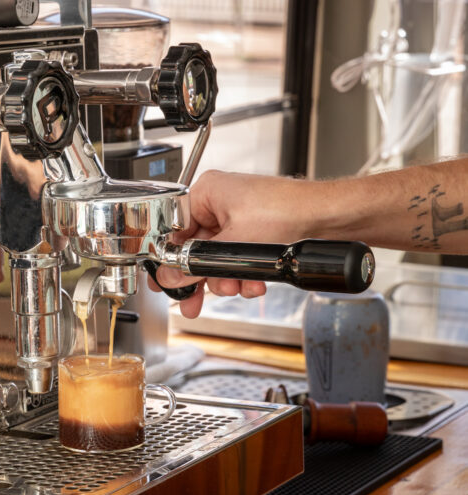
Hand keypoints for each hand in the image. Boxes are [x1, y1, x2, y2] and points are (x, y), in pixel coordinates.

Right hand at [150, 169, 311, 318]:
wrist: (327, 218)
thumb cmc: (287, 210)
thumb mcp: (234, 242)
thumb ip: (197, 263)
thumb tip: (171, 276)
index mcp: (207, 192)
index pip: (173, 228)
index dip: (169, 259)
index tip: (167, 282)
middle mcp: (219, 204)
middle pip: (195, 249)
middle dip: (203, 277)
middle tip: (193, 301)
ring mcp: (237, 219)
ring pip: (218, 260)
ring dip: (228, 280)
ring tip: (239, 286)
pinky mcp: (254, 234)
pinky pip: (238, 261)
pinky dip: (245, 275)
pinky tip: (255, 283)